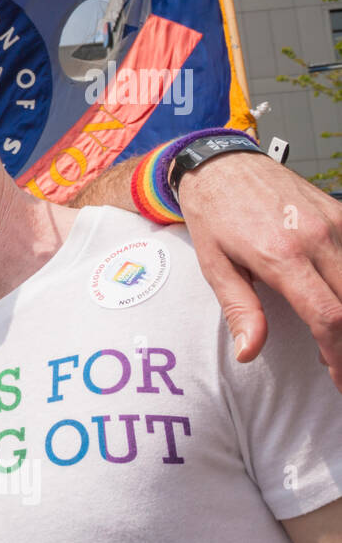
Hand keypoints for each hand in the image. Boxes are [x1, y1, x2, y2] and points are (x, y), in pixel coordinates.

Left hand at [178, 151, 341, 390]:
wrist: (221, 164)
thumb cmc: (213, 215)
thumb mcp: (215, 265)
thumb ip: (239, 310)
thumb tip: (249, 353)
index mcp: (282, 256)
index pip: (327, 315)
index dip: (338, 354)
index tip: (338, 378)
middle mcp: (317, 238)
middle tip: (339, 366)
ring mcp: (336, 222)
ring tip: (336, 340)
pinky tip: (338, 303)